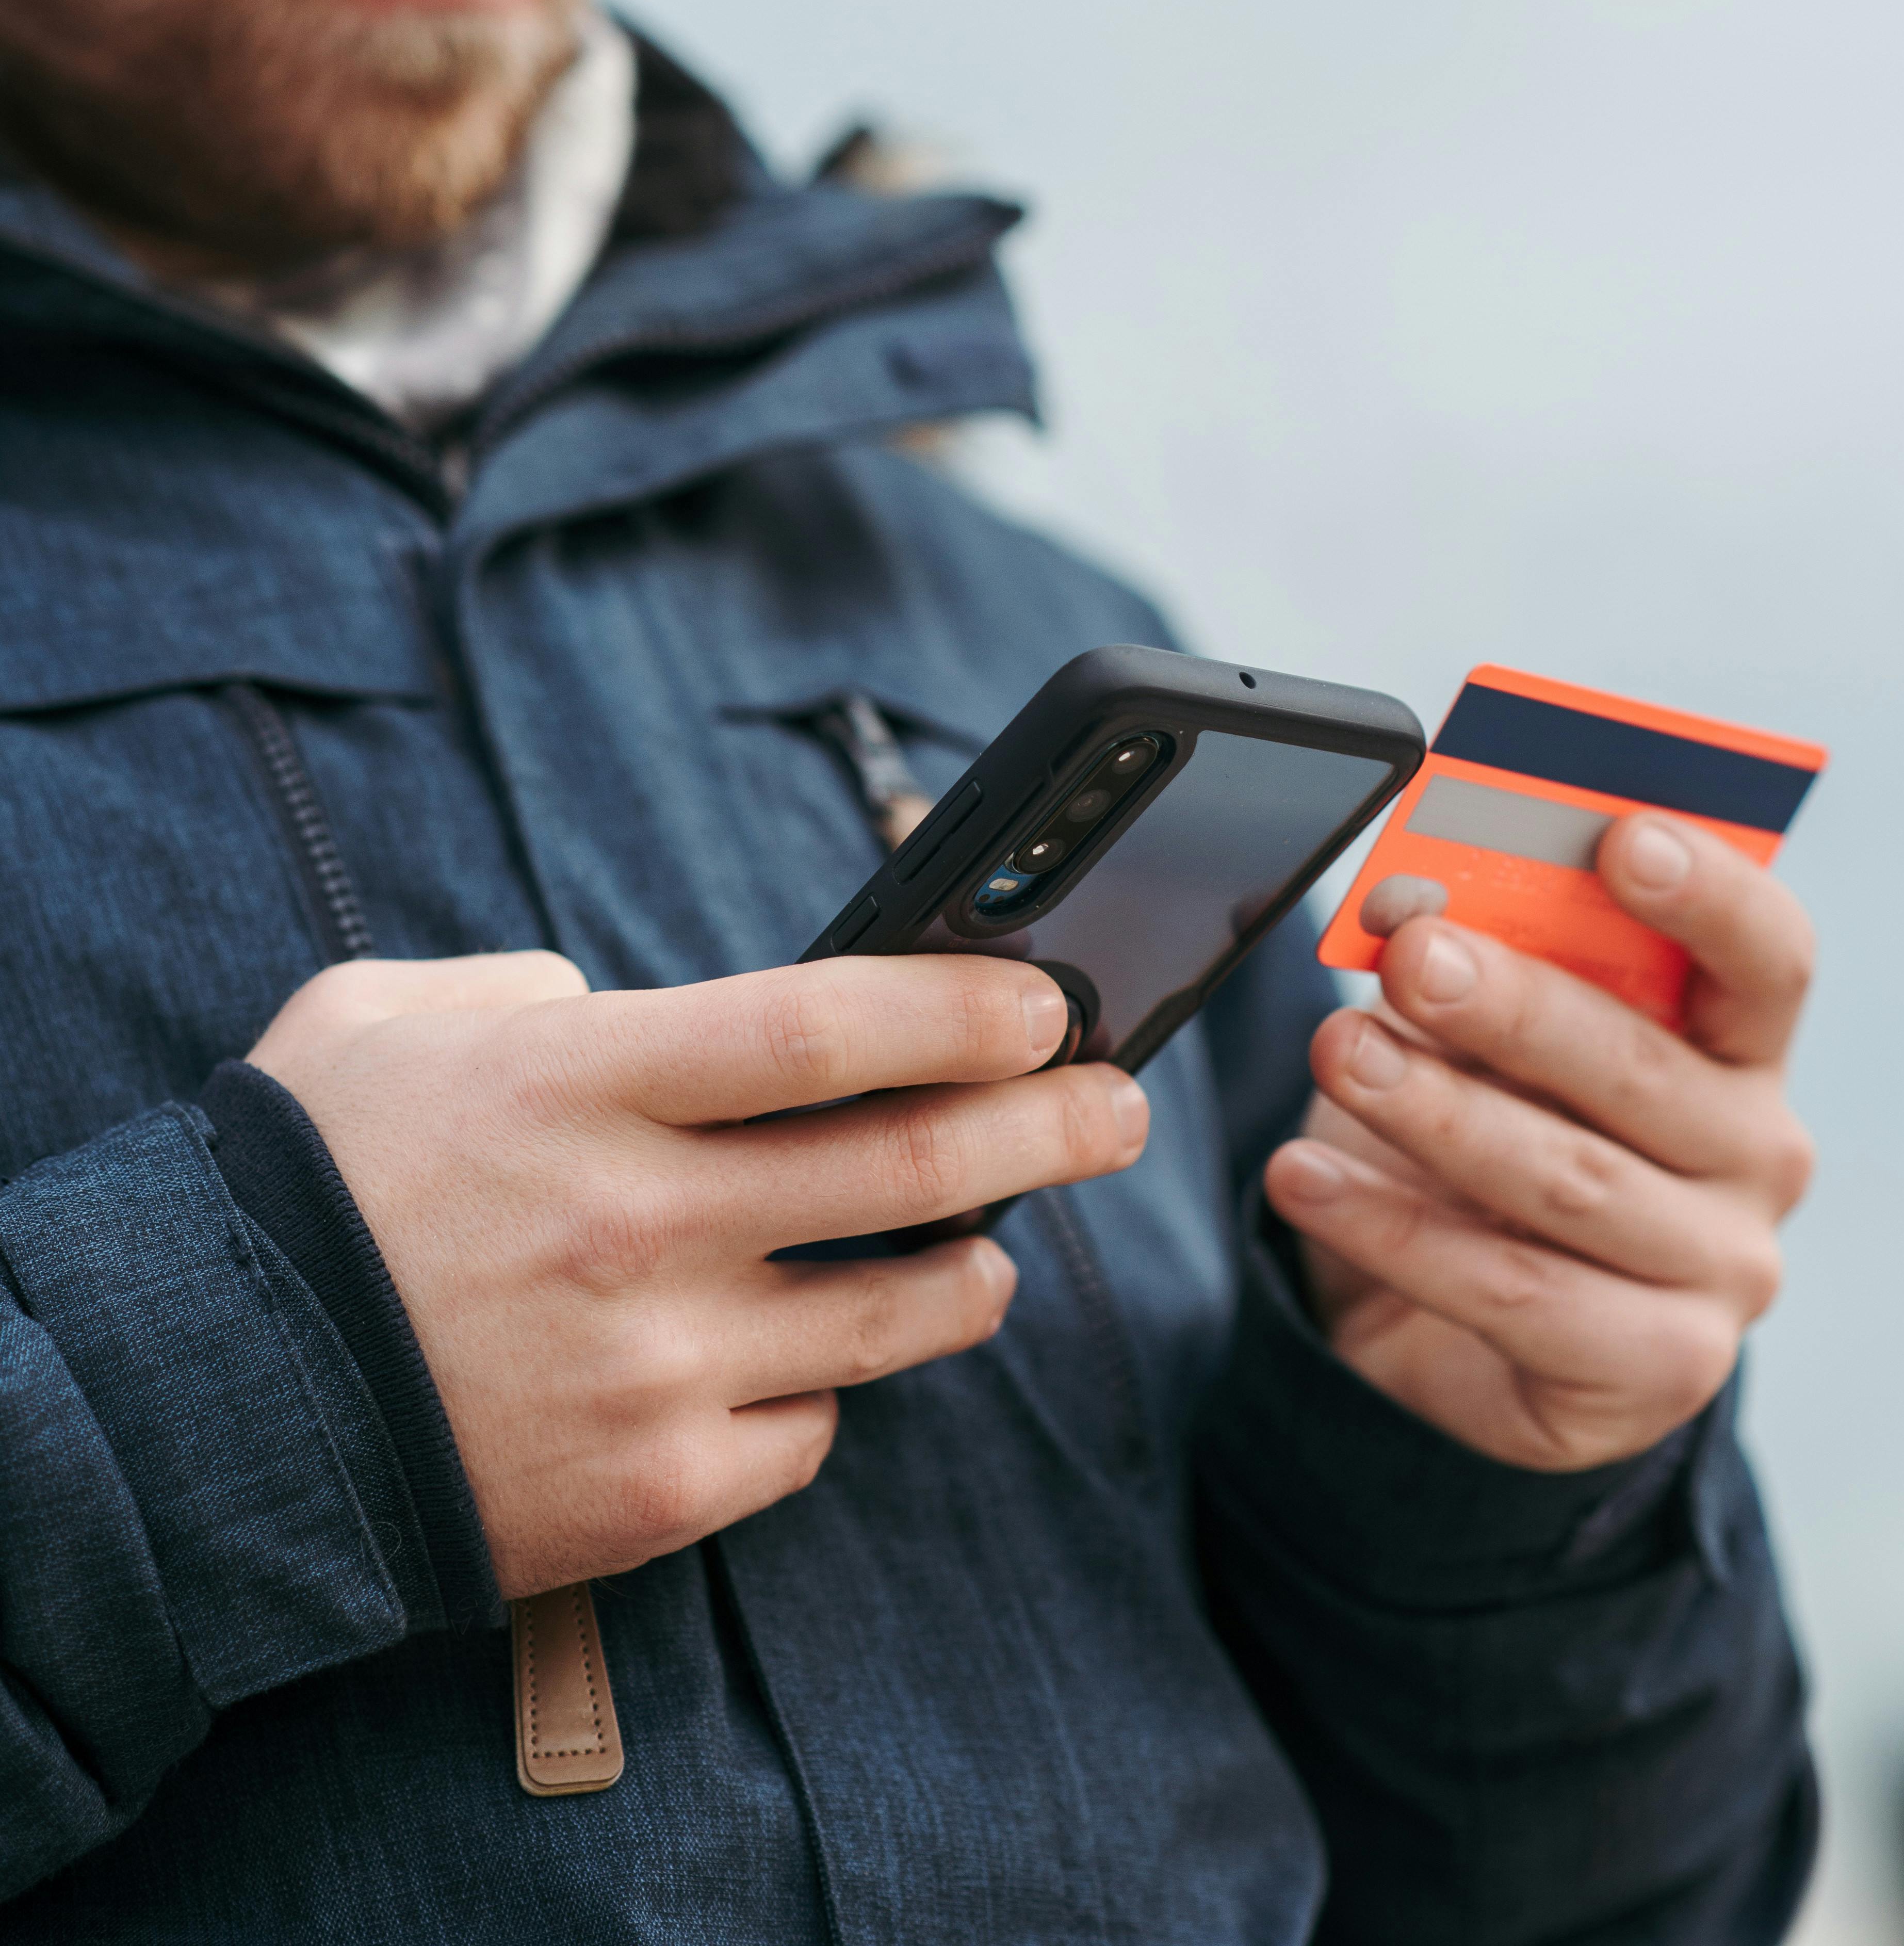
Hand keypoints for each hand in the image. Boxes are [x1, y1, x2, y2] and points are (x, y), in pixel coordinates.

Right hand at [246, 950, 1147, 1594]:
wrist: (206, 1404)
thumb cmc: (304, 1188)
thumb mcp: (398, 1020)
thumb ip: (537, 990)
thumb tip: (629, 1006)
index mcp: (583, 1086)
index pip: (826, 1028)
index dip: (960, 1005)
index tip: (1047, 996)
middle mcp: (637, 1224)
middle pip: (905, 1167)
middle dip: (1047, 1127)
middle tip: (1120, 1106)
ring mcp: (653, 1368)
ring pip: (889, 1317)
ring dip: (975, 1270)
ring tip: (1004, 1243)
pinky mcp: (650, 1491)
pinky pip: (801, 1437)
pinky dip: (825, 1396)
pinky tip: (820, 1361)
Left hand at [1263, 815, 1814, 1469]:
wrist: (1446, 1319)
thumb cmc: (1488, 1129)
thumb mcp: (1483, 1040)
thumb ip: (1480, 967)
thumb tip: (1412, 903)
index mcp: (1740, 1046)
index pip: (1767, 957)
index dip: (1709, 892)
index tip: (1621, 836)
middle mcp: (1759, 1157)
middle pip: (1644, 1068)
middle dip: (1515, 1005)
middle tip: (1413, 956)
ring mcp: (1721, 1274)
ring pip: (1569, 1182)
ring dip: (1437, 1113)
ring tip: (1339, 1054)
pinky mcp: (1656, 1371)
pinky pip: (1513, 1293)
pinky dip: (1393, 1230)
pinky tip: (1306, 1178)